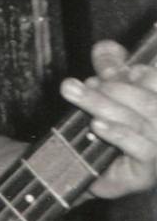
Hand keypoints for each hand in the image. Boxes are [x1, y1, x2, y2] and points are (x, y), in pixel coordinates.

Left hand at [60, 40, 156, 199]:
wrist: (99, 174)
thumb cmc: (110, 132)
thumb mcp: (109, 96)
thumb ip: (112, 70)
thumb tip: (106, 46)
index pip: (155, 78)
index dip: (134, 68)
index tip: (104, 55)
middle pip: (146, 98)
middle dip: (111, 85)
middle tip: (73, 82)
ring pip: (137, 119)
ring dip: (101, 103)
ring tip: (72, 91)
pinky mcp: (151, 168)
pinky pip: (139, 147)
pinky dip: (117, 133)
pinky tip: (97, 125)